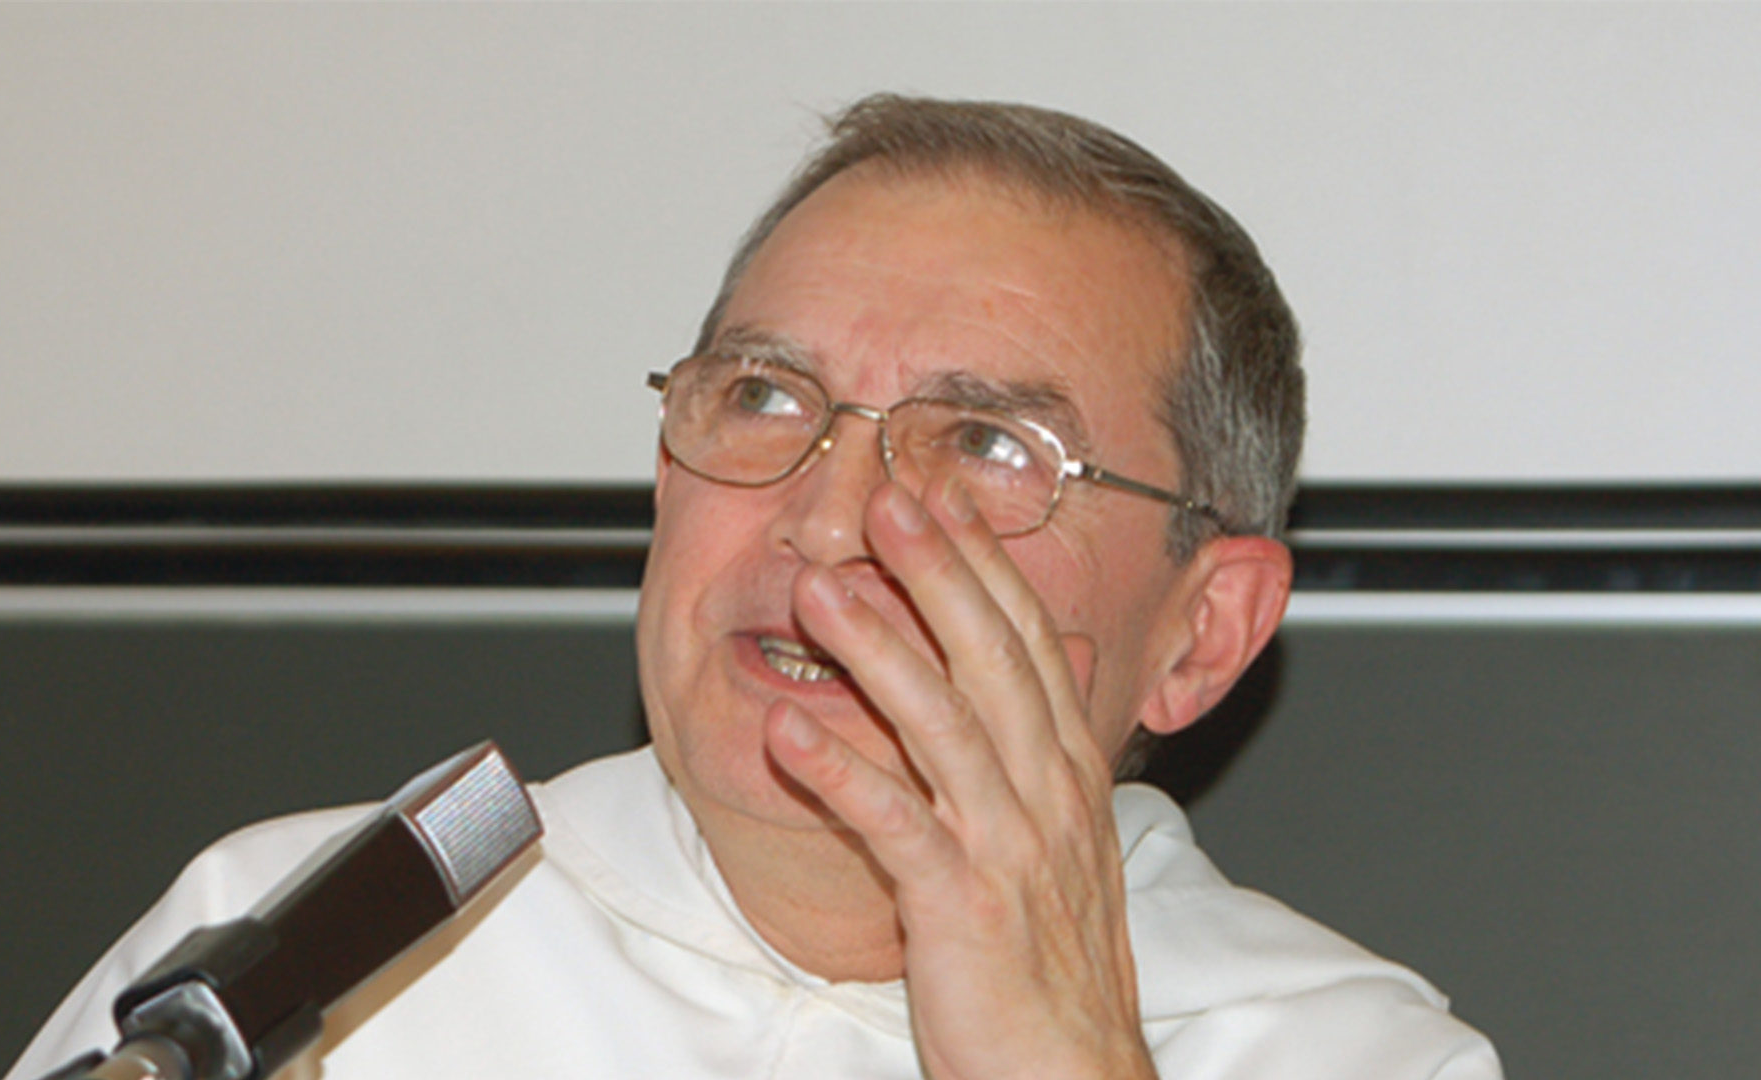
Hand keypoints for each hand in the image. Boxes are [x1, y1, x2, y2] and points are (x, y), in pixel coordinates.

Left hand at [765, 479, 1158, 1079]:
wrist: (1074, 1076)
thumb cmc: (1055, 969)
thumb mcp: (1059, 842)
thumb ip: (1038, 752)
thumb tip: (1044, 665)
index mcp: (1067, 774)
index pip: (1028, 643)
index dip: (984, 564)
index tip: (940, 497)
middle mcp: (1046, 796)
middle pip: (992, 660)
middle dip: (940, 572)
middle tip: (888, 501)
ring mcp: (1009, 850)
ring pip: (944, 726)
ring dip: (881, 650)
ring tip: (822, 590)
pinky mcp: (964, 909)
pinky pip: (897, 829)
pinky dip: (843, 775)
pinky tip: (789, 733)